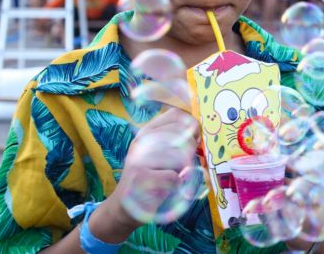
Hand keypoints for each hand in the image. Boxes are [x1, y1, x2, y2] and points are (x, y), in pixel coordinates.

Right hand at [93, 108, 198, 239]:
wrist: (125, 207)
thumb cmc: (151, 179)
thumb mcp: (159, 155)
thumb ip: (176, 141)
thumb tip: (198, 132)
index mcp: (146, 132)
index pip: (175, 115)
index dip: (192, 125)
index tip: (195, 139)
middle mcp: (141, 142)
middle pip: (183, 136)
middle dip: (191, 152)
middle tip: (182, 166)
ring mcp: (139, 159)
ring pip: (180, 158)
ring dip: (183, 172)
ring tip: (172, 178)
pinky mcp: (140, 177)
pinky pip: (174, 176)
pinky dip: (177, 185)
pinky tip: (168, 188)